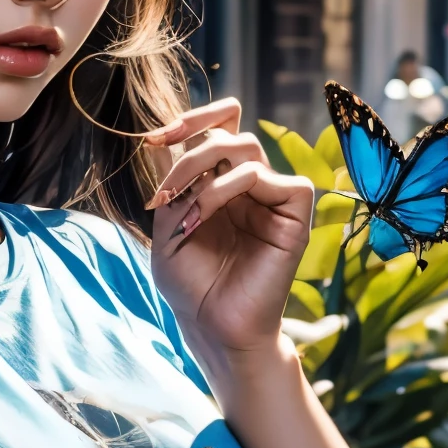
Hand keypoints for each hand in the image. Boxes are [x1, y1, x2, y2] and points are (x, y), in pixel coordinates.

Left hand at [144, 97, 313, 390]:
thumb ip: (174, 183)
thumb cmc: (191, 285)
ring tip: (179, 210)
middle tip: (163, 192)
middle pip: (227, 132)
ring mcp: (273, 196)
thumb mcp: (167, 226)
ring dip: (199, 169)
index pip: (221, 126)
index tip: (154, 136)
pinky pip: (263, 175)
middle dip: (187, 151)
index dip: (192, 119)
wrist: (214, 329)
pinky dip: (225, 188)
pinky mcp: (293, 213)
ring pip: (244, 145)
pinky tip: (203, 217)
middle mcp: (250, 184)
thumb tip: (167, 140)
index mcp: (222, 182)